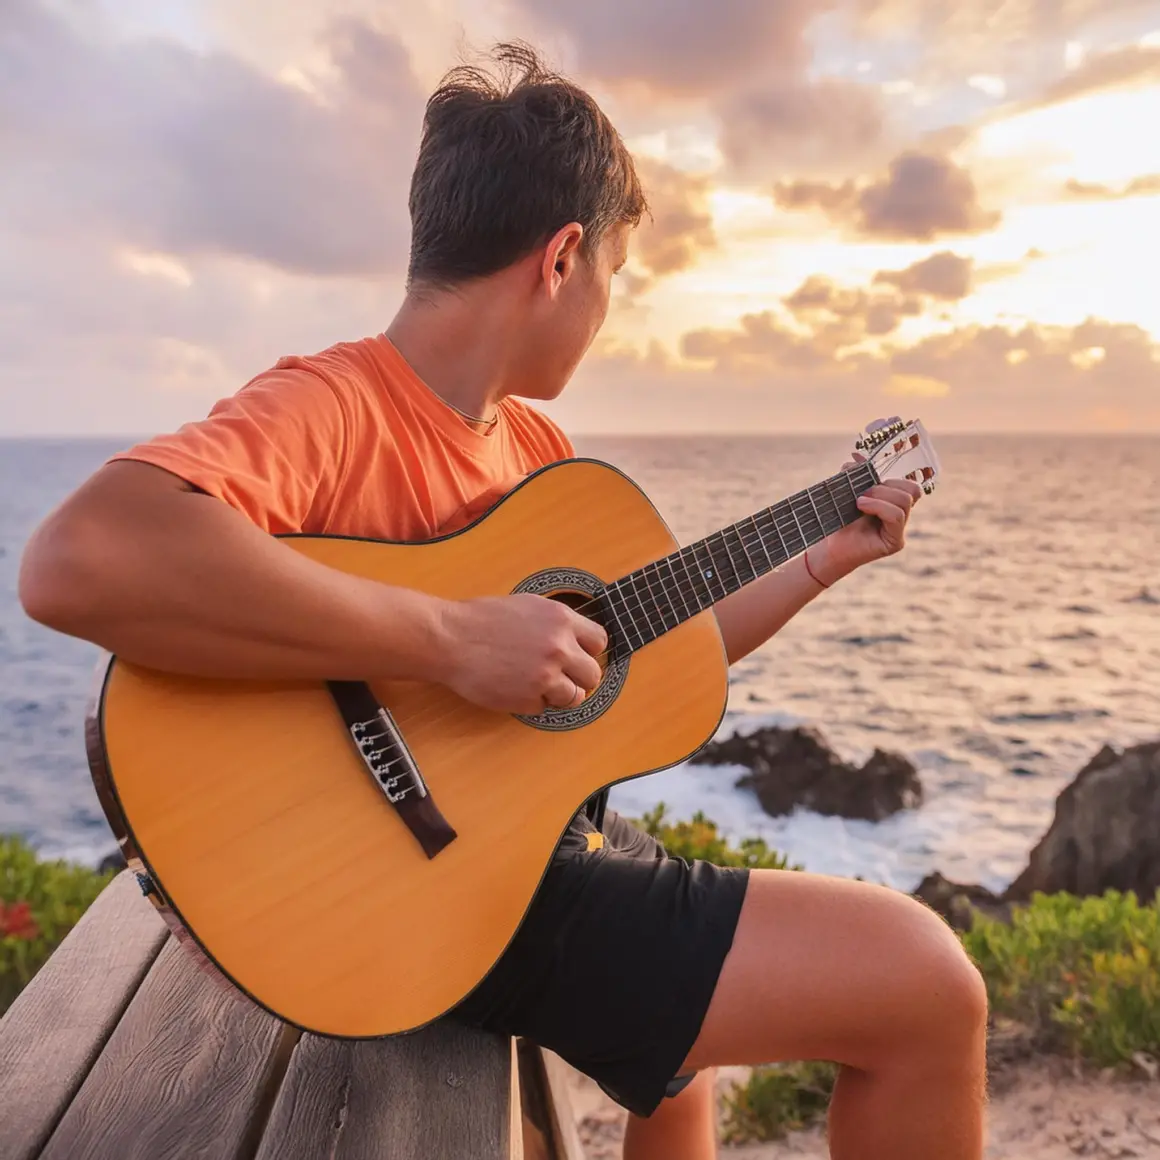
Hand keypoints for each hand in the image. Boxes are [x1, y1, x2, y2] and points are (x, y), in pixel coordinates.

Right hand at [433, 593, 607, 714]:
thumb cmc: (481, 620)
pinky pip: (545, 708)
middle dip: (578, 678)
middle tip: (560, 676)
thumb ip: (556, 624)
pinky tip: (514, 687)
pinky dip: (533, 703)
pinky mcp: (530, 699)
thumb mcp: (528, 607)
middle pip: (593, 674)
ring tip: (536, 684)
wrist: (449, 639)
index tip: (578, 656)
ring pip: (575, 697)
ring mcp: (546, 675)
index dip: (588, 651)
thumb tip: (578, 640)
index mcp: (561, 619)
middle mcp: (559, 647)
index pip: (599, 642)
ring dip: (559, 695)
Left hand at [810, 453, 923, 581]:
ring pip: (905, 501)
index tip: (866, 476)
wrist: (828, 546)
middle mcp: (901, 516)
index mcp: (894, 503)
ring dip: (880, 495)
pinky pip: (896, 516)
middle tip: (862, 493)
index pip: (909, 485)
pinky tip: (861, 506)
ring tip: (858, 501)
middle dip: (886, 486)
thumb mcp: (846, 492)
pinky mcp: (895, 542)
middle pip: (912, 491)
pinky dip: (879, 506)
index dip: (892, 477)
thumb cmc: (838, 520)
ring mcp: (899, 530)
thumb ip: (853, 474)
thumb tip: (856, 456)